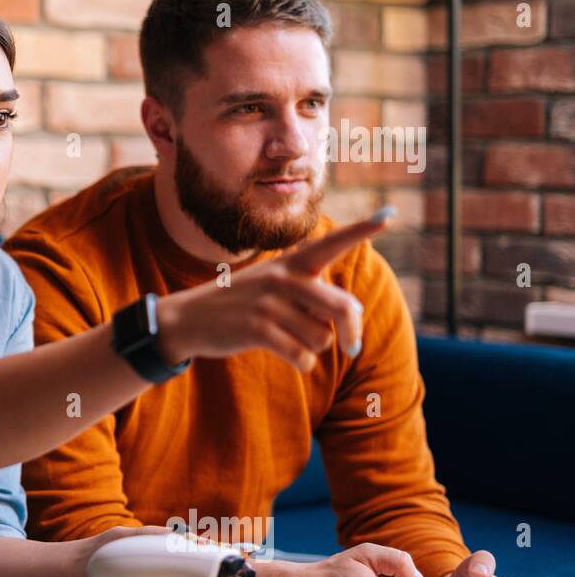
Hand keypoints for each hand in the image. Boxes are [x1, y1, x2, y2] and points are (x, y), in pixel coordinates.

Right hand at [154, 208, 393, 371]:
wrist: (187, 319)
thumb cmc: (242, 305)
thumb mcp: (272, 285)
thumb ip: (311, 298)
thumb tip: (349, 336)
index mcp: (291, 263)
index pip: (332, 243)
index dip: (362, 229)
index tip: (389, 213)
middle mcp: (283, 278)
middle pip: (343, 309)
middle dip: (352, 332)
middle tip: (352, 347)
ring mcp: (269, 303)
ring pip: (322, 338)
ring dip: (313, 347)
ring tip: (289, 339)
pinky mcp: (257, 329)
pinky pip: (302, 356)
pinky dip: (300, 363)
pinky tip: (283, 354)